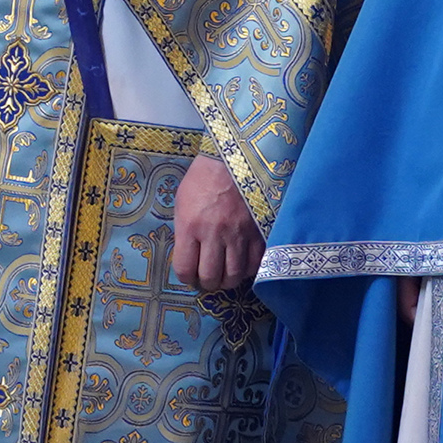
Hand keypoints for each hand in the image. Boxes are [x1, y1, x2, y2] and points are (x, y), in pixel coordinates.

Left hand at [171, 151, 260, 295]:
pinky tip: (243, 264)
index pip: (185, 269)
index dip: (186, 278)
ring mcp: (240, 235)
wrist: (233, 159)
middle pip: (212, 277)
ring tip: (225, 275)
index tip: (189, 276)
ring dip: (229, 281)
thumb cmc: (202, 179)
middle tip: (208, 279)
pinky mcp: (260, 232)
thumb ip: (184, 232)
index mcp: (191, 226)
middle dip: (208, 284)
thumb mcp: (182, 203)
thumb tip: (188, 257)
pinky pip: (257, 264)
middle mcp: (215, 234)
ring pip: (236, 275)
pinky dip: (250, 270)